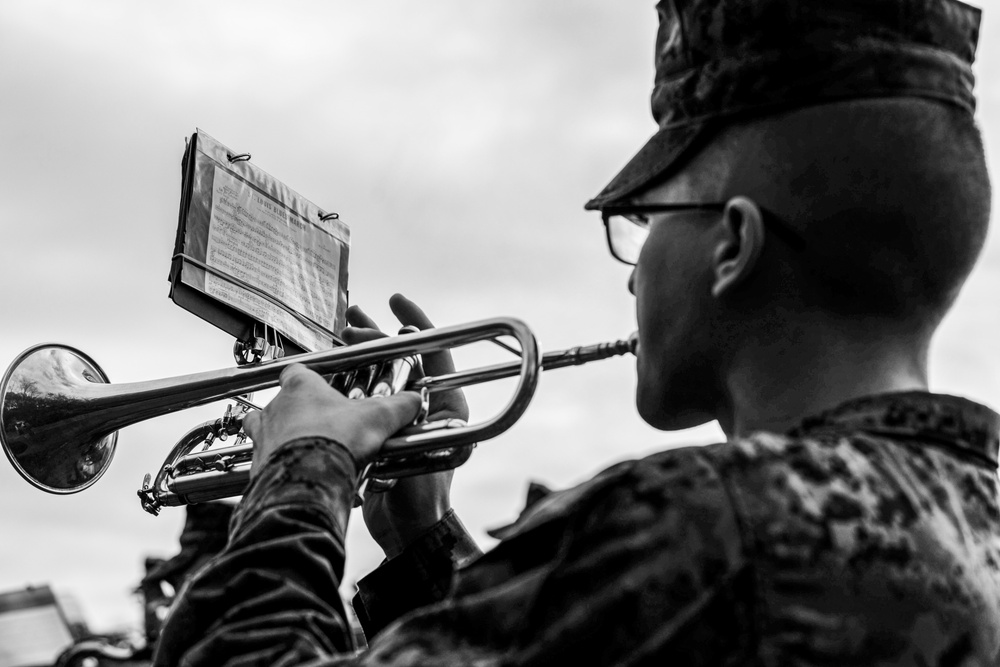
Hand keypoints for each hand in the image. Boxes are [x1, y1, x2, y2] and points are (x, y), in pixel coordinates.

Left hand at [242, 363, 420, 476]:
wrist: (306, 482)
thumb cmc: (334, 442)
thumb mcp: (378, 418)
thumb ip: (398, 406)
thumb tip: (413, 401)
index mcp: (301, 387)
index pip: (298, 370)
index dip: (312, 378)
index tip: (324, 386)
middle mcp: (275, 408)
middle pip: (282, 401)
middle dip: (300, 412)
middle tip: (323, 424)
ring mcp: (262, 436)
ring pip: (263, 428)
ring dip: (281, 436)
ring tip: (303, 448)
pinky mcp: (257, 465)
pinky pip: (264, 460)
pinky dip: (278, 465)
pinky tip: (297, 473)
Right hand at [342, 294, 468, 557]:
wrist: (408, 533)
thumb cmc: (423, 496)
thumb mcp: (422, 451)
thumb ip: (412, 420)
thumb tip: (403, 383)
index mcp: (446, 406)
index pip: (437, 351)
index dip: (418, 322)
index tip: (396, 303)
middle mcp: (426, 408)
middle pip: (401, 359)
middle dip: (376, 336)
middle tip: (351, 322)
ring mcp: (402, 420)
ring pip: (381, 374)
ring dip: (361, 353)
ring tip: (339, 331)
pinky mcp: (381, 433)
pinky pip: (365, 396)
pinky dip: (349, 380)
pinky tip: (329, 369)